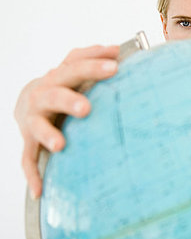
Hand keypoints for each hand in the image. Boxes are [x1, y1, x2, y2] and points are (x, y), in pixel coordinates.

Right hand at [14, 44, 119, 198]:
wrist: (28, 100)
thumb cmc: (62, 84)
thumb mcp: (74, 68)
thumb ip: (92, 58)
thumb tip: (116, 48)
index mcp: (58, 76)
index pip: (74, 66)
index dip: (93, 65)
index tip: (115, 67)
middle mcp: (43, 95)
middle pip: (55, 95)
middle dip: (69, 101)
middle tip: (87, 108)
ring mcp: (33, 119)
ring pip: (38, 127)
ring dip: (48, 135)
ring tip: (60, 145)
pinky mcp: (28, 140)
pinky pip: (28, 159)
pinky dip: (32, 174)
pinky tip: (39, 190)